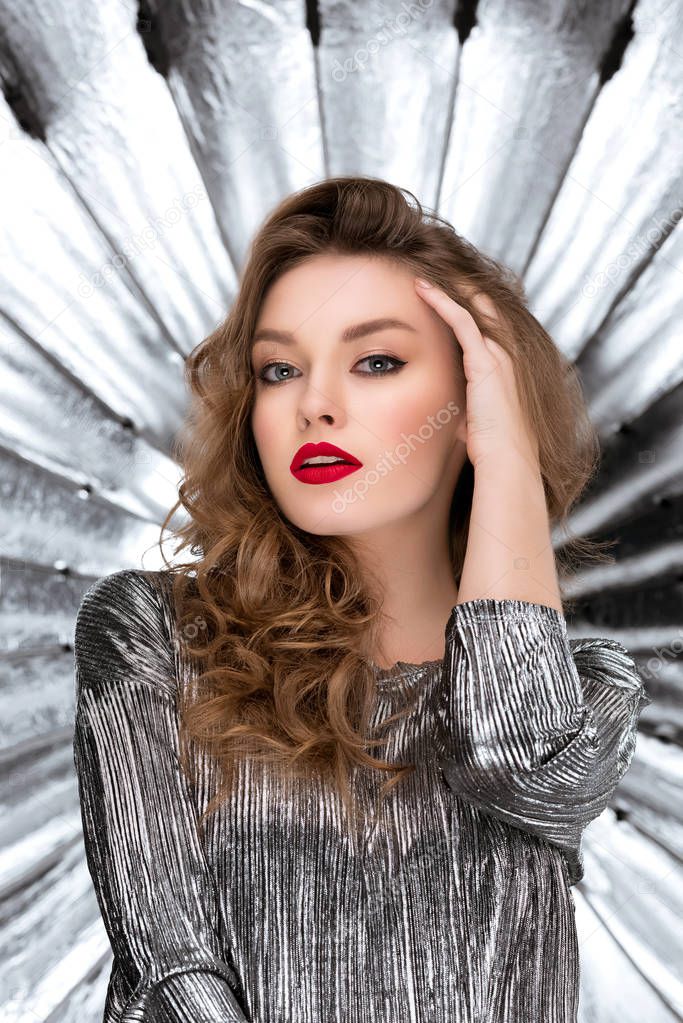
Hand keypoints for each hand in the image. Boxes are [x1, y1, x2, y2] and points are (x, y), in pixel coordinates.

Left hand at [414, 278, 539, 473]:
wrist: (506, 463)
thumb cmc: (492, 450)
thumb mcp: (477, 422)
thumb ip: (469, 410)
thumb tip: (456, 420)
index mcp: (505, 367)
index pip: (487, 324)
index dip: (467, 305)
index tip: (443, 292)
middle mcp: (507, 355)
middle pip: (484, 306)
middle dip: (461, 286)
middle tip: (434, 268)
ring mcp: (499, 356)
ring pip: (474, 306)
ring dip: (449, 287)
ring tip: (424, 272)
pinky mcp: (486, 361)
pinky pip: (462, 320)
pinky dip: (442, 301)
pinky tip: (422, 289)